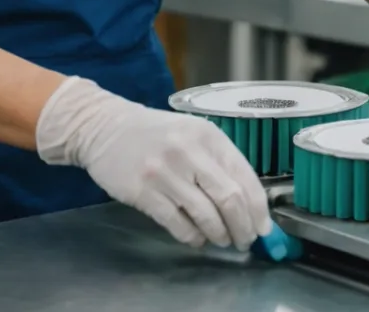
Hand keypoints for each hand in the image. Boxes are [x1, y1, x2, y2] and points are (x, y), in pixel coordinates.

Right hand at [36, 77, 268, 249]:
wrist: (105, 128)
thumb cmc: (155, 134)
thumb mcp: (193, 135)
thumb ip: (219, 162)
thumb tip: (249, 203)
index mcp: (209, 135)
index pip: (246, 177)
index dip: (259, 208)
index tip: (263, 227)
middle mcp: (189, 151)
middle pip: (230, 199)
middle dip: (243, 227)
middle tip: (245, 240)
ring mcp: (165, 172)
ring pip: (205, 214)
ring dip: (219, 234)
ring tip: (222, 239)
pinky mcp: (142, 191)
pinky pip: (177, 223)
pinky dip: (192, 236)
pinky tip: (196, 238)